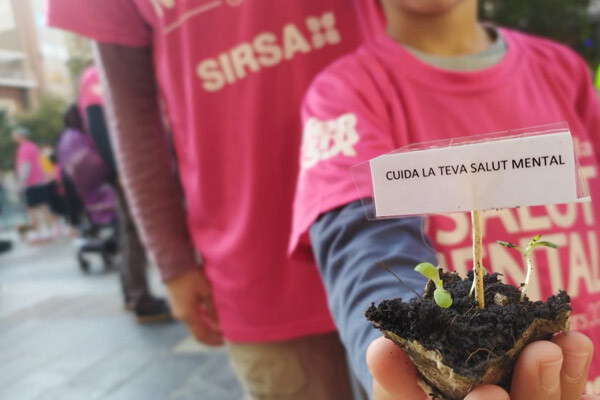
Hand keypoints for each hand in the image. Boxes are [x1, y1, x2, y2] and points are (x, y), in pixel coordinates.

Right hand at [165, 268, 222, 345]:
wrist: (174, 264)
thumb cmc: (191, 276)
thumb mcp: (206, 291)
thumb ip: (213, 308)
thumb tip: (220, 324)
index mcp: (188, 314)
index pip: (201, 336)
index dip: (214, 341)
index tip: (226, 341)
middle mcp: (181, 315)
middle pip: (198, 332)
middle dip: (212, 335)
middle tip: (226, 334)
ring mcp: (178, 311)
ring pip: (195, 324)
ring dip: (208, 327)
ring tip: (221, 325)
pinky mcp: (178, 305)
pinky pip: (191, 317)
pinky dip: (202, 319)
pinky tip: (211, 314)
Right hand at [367, 331, 596, 399]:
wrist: (436, 368)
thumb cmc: (412, 383)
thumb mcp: (396, 379)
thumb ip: (391, 371)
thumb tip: (380, 349)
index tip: (487, 392)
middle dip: (534, 392)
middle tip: (539, 356)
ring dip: (559, 379)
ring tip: (561, 343)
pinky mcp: (547, 398)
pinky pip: (569, 396)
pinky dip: (574, 373)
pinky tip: (573, 344)